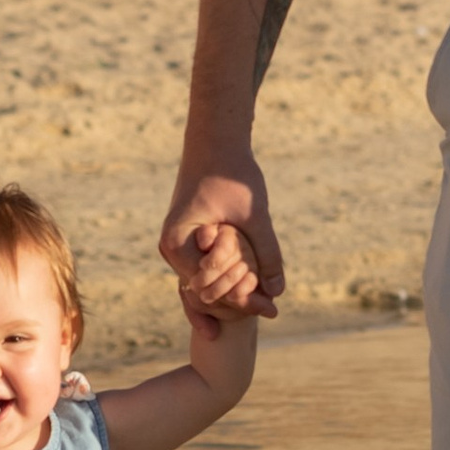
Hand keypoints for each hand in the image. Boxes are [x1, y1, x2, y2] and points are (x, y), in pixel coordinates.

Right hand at [160, 157, 282, 317]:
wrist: (215, 141)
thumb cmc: (232, 173)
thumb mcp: (254, 215)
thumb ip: (266, 253)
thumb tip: (278, 290)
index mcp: (178, 244)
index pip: (209, 289)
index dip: (241, 300)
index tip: (270, 307)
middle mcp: (171, 248)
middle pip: (206, 290)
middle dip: (238, 297)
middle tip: (271, 307)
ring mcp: (178, 244)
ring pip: (207, 279)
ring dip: (234, 286)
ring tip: (265, 297)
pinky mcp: (189, 238)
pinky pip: (207, 265)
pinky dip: (229, 274)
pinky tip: (253, 280)